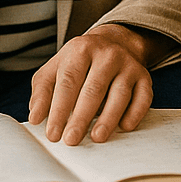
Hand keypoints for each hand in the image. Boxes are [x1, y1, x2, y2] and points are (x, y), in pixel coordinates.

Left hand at [30, 24, 164, 144]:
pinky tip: (125, 127)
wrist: (114, 42)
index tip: (53, 133)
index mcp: (81, 49)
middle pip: (94, 88)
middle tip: (71, 140)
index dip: (59, 109)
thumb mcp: (55, 68)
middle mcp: (107, 54)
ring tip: (97, 137)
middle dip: (81, 117)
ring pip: (120, 93)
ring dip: (109, 117)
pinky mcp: (144, 76)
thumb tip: (36, 117)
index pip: (69, 81)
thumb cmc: (79, 62)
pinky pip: (143, 96)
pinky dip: (135, 112)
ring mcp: (128, 64)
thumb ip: (43, 91)